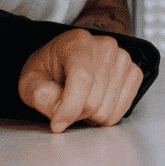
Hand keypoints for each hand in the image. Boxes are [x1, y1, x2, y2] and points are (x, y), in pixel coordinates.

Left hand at [18, 28, 145, 132]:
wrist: (69, 59)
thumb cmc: (51, 68)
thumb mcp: (30, 80)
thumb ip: (38, 94)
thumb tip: (57, 108)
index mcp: (77, 42)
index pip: (82, 78)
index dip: (69, 107)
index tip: (58, 124)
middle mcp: (105, 46)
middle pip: (93, 100)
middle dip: (76, 113)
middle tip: (66, 105)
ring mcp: (123, 59)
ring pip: (107, 110)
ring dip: (90, 116)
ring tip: (81, 103)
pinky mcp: (134, 73)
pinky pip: (121, 110)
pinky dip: (106, 115)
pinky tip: (96, 103)